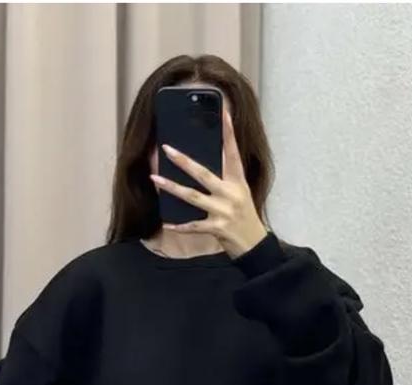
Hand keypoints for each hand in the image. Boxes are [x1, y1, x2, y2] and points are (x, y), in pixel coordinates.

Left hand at [150, 107, 268, 258]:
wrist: (255, 245)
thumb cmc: (245, 216)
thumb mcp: (241, 193)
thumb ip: (225, 178)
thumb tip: (201, 164)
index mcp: (238, 182)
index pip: (233, 152)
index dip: (228, 132)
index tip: (222, 112)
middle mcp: (231, 194)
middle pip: (203, 174)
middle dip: (184, 161)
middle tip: (167, 149)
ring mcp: (223, 211)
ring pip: (193, 197)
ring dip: (172, 188)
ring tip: (155, 179)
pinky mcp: (217, 228)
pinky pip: (194, 226)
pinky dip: (180, 226)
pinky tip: (167, 223)